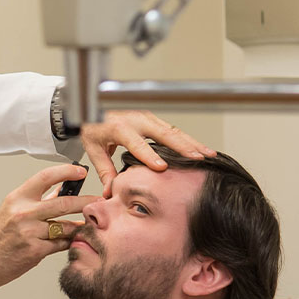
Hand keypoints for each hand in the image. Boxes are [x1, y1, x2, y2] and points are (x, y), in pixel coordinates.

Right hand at [0, 163, 95, 298]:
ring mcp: (30, 232)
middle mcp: (23, 213)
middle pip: (64, 203)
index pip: (45, 177)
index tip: (81, 172)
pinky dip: (69, 241)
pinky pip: (61, 244)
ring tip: (88, 224)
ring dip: (79, 225)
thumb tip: (59, 190)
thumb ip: (35, 201)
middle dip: (86, 201)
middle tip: (99, 200)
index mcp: (16, 198)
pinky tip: (74, 240)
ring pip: (66, 226)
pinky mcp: (35, 251)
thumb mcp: (10, 211)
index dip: (66, 172)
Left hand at [81, 110, 216, 194]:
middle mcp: (135, 120)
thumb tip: (110, 192)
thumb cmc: (92, 125)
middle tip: (199, 159)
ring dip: (191, 143)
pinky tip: (200, 149)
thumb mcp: (93, 148)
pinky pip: (172, 130)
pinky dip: (188, 140)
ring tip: (208, 155)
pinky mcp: (152, 120)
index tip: (162, 167)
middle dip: (182, 147)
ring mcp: (146, 118)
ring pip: (173, 131)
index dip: (149, 155)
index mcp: (118, 126)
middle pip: (163, 134)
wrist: (90, 107)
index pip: (136, 142)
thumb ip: (104, 170)